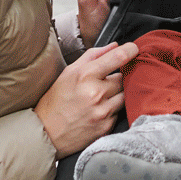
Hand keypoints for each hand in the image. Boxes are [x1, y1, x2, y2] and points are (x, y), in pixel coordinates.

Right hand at [35, 41, 138, 156]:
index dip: (130, 50)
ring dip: (117, 94)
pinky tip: (99, 110)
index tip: (133, 49)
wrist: (46, 133)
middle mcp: (96, 93)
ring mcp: (103, 111)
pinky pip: (120, 111)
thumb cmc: (56, 101)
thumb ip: (93, 56)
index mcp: (86, 76)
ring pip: (125, 94)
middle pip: (124, 77)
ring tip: (101, 97)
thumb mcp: (69, 72)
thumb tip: (114, 46)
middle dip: (117, 77)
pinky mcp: (106, 127)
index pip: (118, 57)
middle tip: (103, 82)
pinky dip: (113, 109)